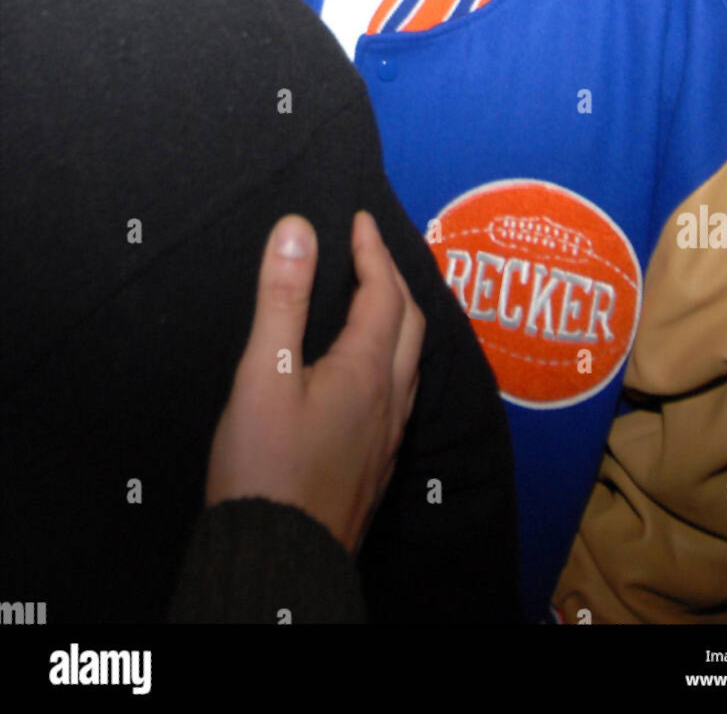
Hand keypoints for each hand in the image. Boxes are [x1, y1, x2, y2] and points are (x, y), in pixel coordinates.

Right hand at [206, 210, 425, 552]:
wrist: (279, 559)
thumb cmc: (265, 467)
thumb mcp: (263, 372)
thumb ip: (282, 298)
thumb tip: (298, 228)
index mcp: (366, 370)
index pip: (383, 293)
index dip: (373, 250)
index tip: (360, 220)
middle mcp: (389, 400)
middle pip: (410, 323)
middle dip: (393, 279)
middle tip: (369, 251)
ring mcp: (387, 437)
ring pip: (410, 361)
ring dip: (399, 319)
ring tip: (376, 299)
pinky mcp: (376, 464)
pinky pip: (400, 393)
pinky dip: (392, 357)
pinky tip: (370, 372)